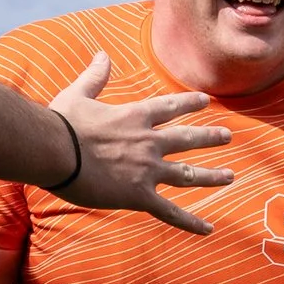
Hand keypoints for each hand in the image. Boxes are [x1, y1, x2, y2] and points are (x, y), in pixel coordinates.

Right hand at [51, 54, 234, 234]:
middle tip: (228, 136)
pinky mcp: (139, 196)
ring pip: (188, 174)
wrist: (54, 151)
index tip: (205, 101)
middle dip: (210, 137)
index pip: (170, 107)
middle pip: (187, 139)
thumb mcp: (78, 94)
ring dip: (212, 175)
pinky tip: (208, 229)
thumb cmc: (60, 123)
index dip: (189, 103)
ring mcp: (147, 170)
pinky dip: (190, 222)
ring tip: (230, 176)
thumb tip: (102, 55)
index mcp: (134, 116)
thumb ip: (95, 76)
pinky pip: (170, 212)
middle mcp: (148, 142)